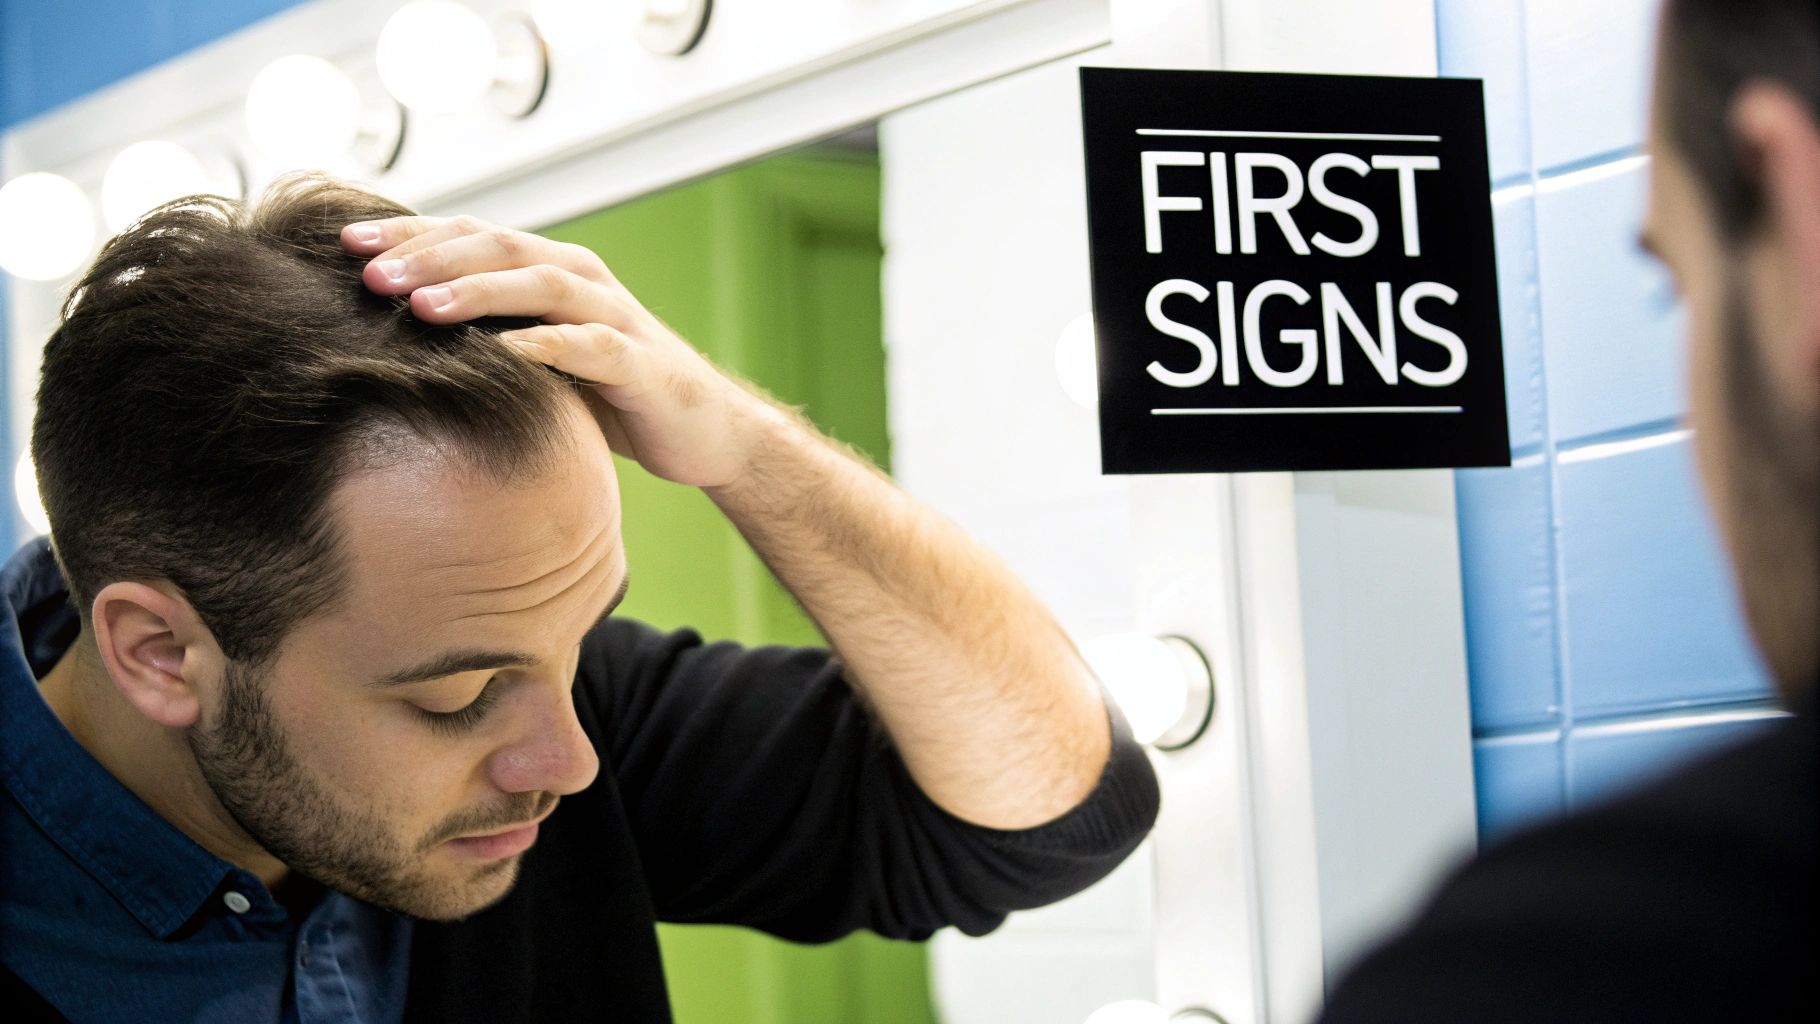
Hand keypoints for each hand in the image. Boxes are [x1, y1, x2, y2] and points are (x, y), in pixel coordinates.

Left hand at [340, 214, 780, 487]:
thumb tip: (387, 336)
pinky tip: (500, 354)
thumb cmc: (609, 396)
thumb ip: (485, 335)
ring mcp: (615, 316)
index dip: (408, 234)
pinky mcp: (640, 363)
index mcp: (549, 269)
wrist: (705, 433)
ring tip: (420, 305)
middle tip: (367, 273)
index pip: (469, 234)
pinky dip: (543, 345)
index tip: (342, 244)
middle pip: (498, 245)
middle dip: (429, 256)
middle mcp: (581, 279)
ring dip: (477, 290)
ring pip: (540, 284)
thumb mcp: (537, 357)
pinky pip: (588, 346)